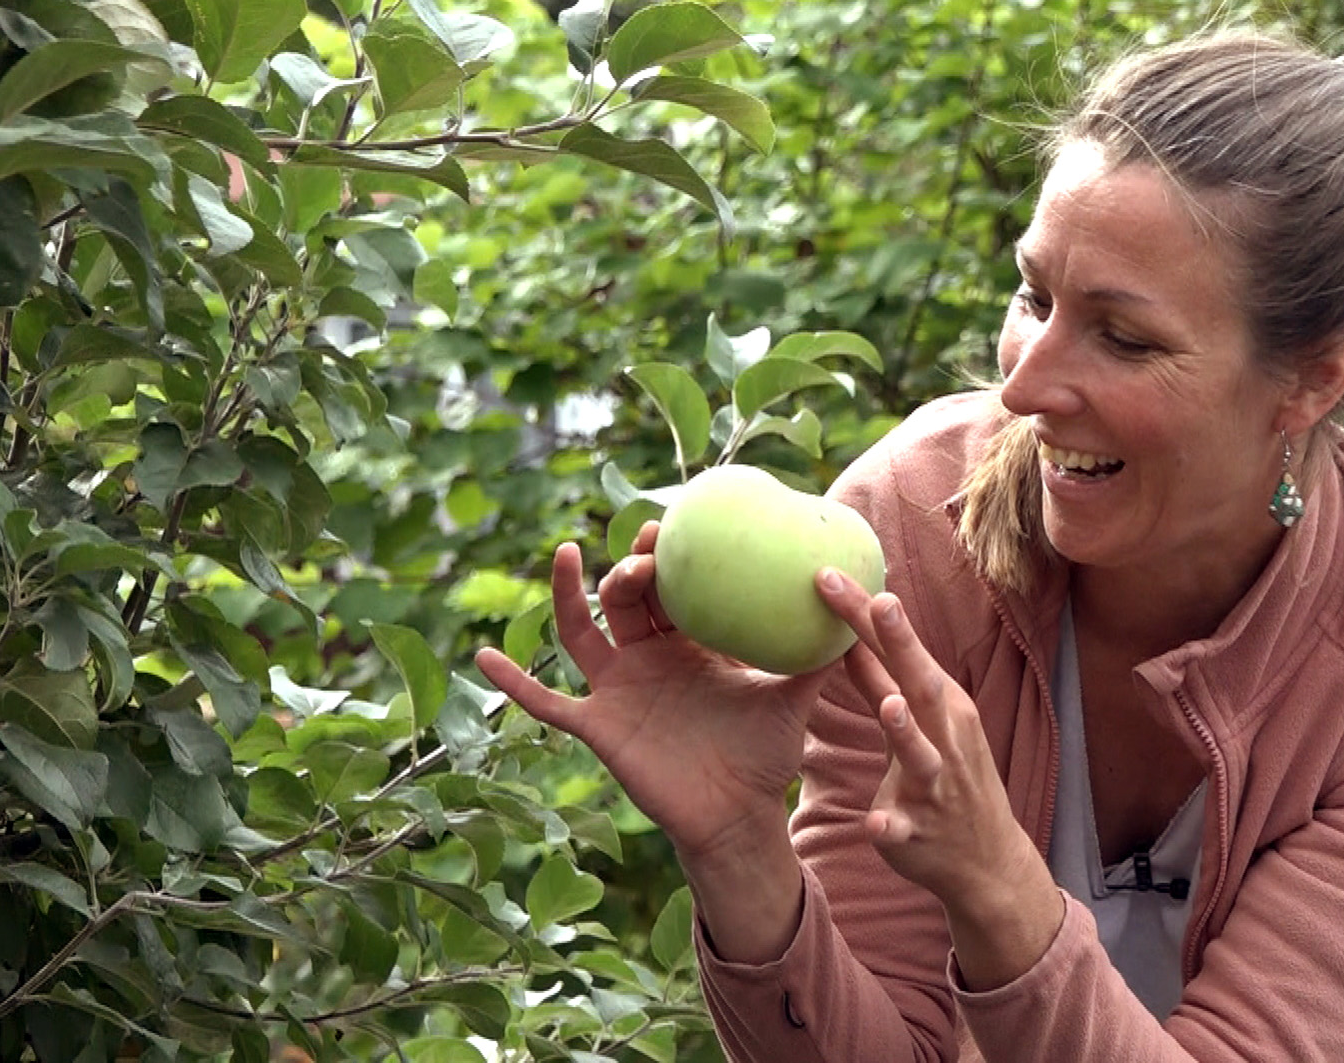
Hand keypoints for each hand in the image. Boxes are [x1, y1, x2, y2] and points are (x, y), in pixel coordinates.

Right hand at [476, 523, 826, 862]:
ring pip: (583, 632)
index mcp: (692, 644)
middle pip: (626, 599)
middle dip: (629, 567)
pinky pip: (547, 702)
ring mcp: (619, 690)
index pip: (673, 588)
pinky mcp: (598, 726)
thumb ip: (821, 654)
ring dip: (570, 594)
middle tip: (642, 546)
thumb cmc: (767, 755)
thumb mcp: (796, 696)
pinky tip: (482, 656)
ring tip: (566, 554)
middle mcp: (650, 658)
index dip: (668, 557)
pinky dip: (514, 682)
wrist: (739, 816)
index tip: (672, 527)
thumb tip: (861, 602)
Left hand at [818, 572, 1043, 908]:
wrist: (986, 860)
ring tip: (890, 704)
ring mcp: (935, 787)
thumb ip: (881, 681)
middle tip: (881, 602)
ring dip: (907, 730)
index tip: (830, 573)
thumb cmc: (947, 775)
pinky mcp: (919, 832)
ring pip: (921, 755)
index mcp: (940, 705)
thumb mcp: (918, 722)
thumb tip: (847, 633)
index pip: (899, 651)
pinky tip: (877, 823)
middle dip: (900, 645)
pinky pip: (903, 829)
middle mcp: (944, 738)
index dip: (867, 614)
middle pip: (918, 685)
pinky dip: (891, 825)